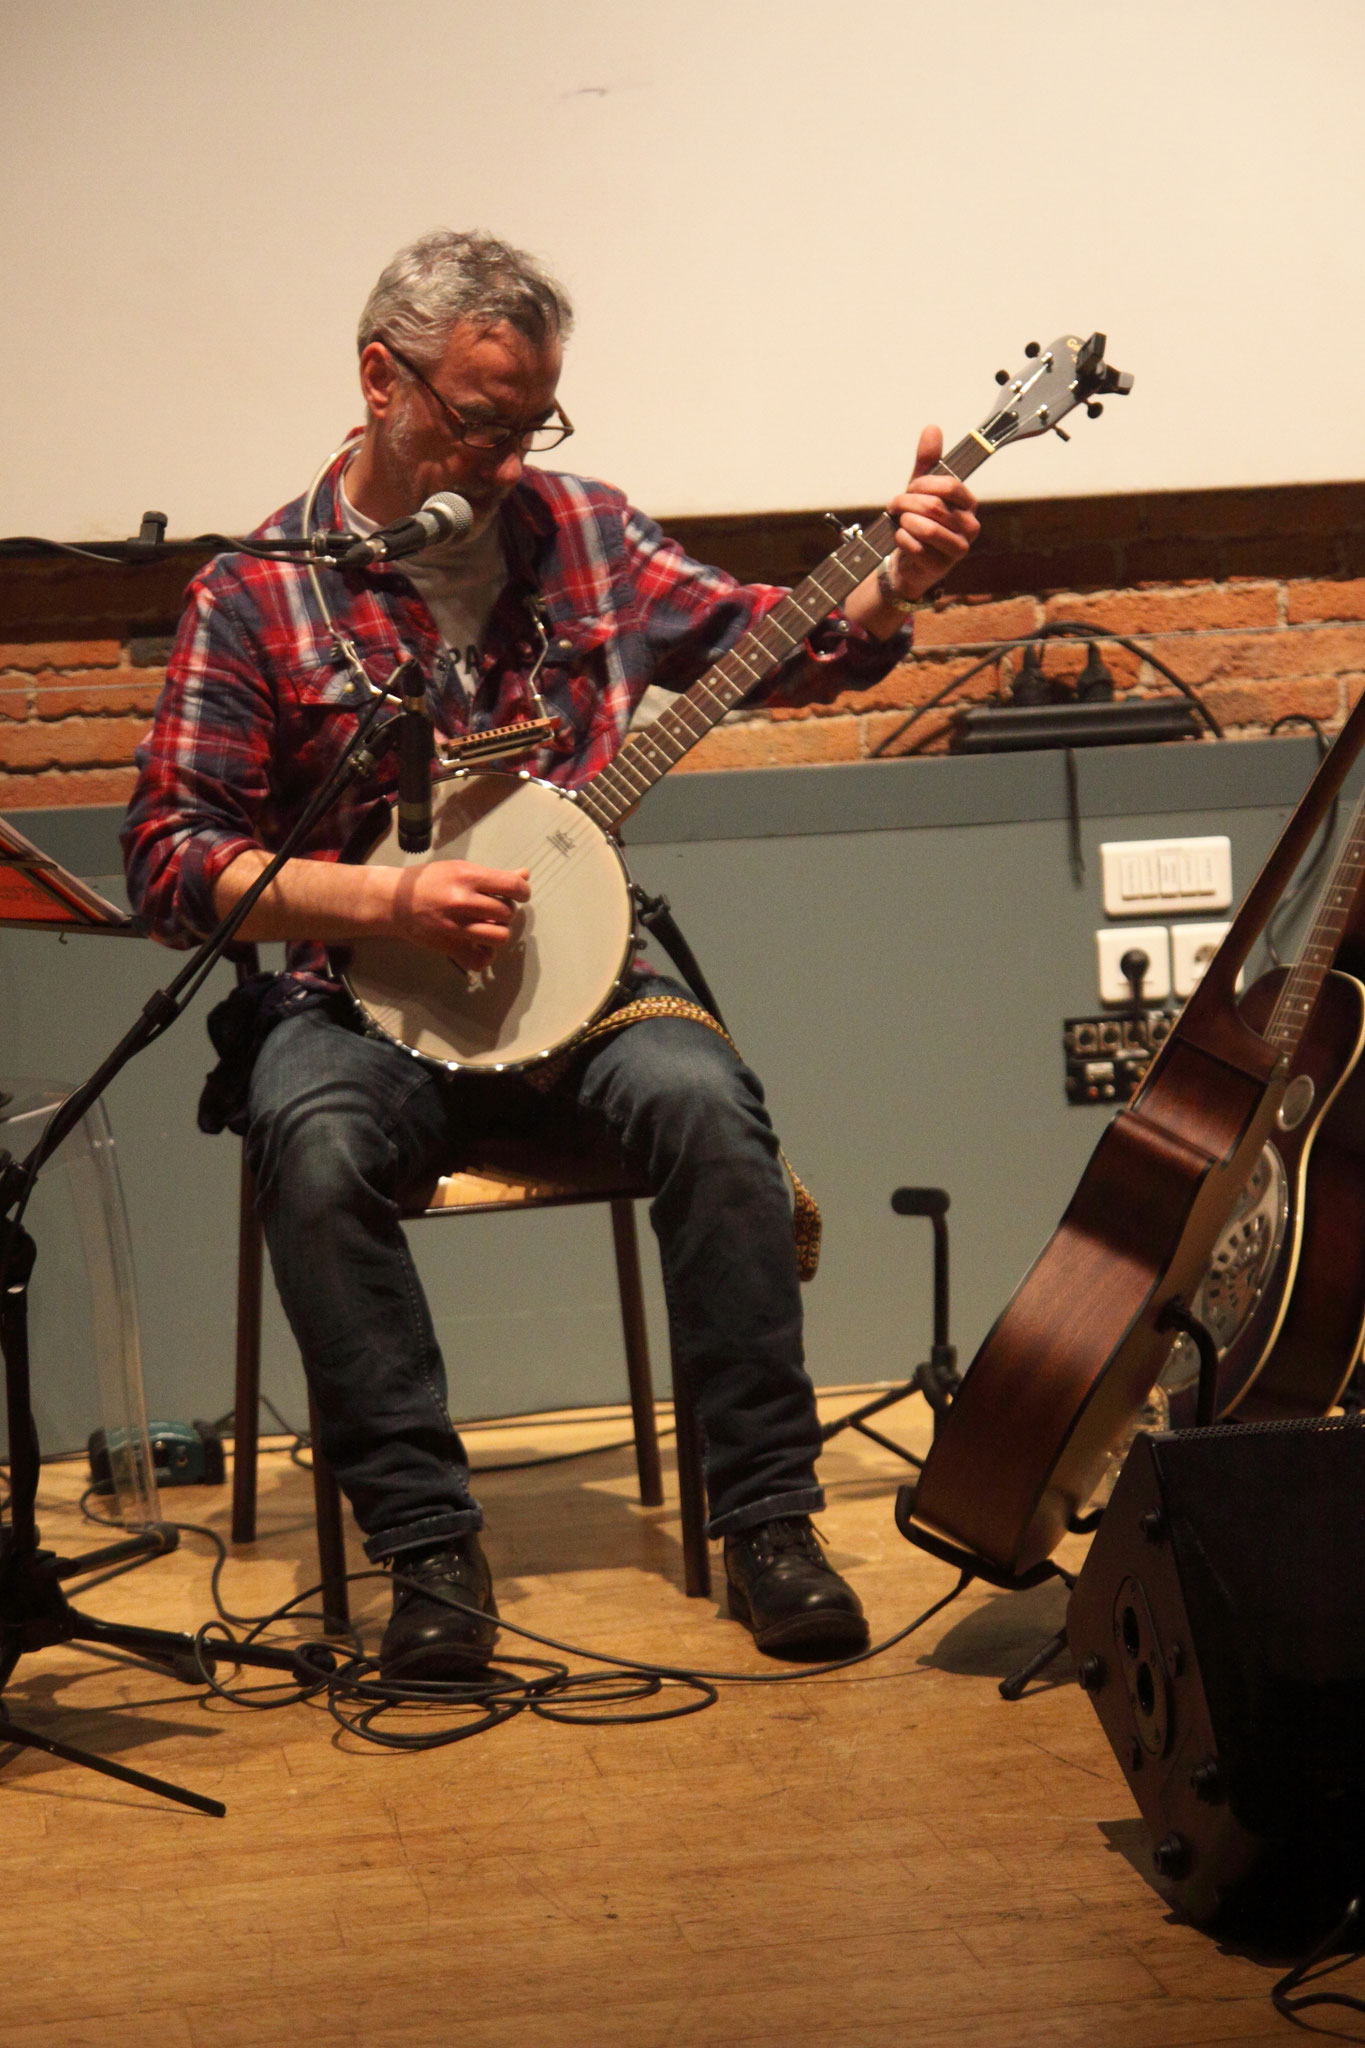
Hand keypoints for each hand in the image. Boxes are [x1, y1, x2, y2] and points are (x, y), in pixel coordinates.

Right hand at [390, 859, 531, 971]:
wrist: (395, 901)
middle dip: (506, 912)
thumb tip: (525, 875)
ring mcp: (455, 926)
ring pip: (500, 936)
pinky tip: (480, 946)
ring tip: (489, 927)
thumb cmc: (429, 881)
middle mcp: (462, 901)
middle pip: (507, 913)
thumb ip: (493, 875)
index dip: (523, 892)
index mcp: (467, 877)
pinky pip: (481, 960)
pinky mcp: (449, 947)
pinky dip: (486, 956)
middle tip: (495, 910)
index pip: (512, 886)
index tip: (519, 895)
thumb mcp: (460, 869)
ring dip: (499, 932)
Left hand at [883, 425, 980, 601]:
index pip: (950, 485)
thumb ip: (928, 461)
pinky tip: (901, 539)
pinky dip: (901, 540)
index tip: (910, 488)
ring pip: (925, 528)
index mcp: (969, 504)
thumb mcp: (921, 489)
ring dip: (903, 522)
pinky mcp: (941, 567)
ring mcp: (958, 549)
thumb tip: (932, 428)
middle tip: (895, 506)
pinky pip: (916, 547)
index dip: (923, 484)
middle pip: (933, 506)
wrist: (909, 561)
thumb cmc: (918, 522)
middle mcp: (969, 526)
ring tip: (898, 522)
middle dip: (906, 503)